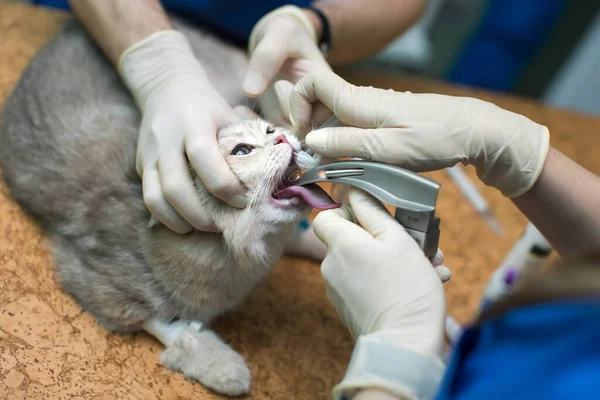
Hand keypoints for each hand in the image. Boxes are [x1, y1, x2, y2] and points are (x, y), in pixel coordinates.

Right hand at [119, 30, 245, 232]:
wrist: (165, 86)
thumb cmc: (208, 107)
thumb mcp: (230, 116)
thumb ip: (247, 144)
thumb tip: (274, 179)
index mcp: (194, 122)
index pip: (204, 157)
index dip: (224, 185)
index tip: (242, 201)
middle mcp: (167, 138)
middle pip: (175, 187)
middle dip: (199, 215)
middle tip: (220, 226)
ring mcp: (149, 153)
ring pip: (155, 198)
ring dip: (179, 221)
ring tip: (201, 228)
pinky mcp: (140, 165)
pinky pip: (148, 198)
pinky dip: (166, 216)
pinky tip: (184, 222)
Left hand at [243, 5, 330, 127]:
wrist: (279, 39)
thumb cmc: (287, 33)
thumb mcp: (280, 34)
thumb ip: (268, 58)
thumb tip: (251, 91)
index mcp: (329, 90)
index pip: (322, 116)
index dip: (303, 114)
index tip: (281, 90)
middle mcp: (317, 110)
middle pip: (304, 136)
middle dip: (279, 129)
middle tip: (255, 108)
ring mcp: (299, 120)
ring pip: (285, 141)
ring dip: (261, 131)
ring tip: (241, 110)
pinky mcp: (281, 123)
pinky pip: (270, 137)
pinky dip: (253, 129)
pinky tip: (240, 111)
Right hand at [289, 69, 549, 197]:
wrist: (470, 130)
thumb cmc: (432, 138)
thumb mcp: (387, 149)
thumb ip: (346, 143)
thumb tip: (310, 139)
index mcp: (358, 102)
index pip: (311, 84)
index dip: (297, 105)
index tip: (302, 136)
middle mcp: (360, 100)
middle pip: (316, 103)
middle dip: (306, 128)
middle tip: (310, 160)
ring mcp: (370, 109)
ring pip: (331, 117)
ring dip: (323, 139)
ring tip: (327, 167)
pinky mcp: (380, 120)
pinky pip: (348, 126)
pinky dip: (340, 143)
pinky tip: (348, 163)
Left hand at [314, 188, 445, 398]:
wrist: (404, 346)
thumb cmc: (405, 289)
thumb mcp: (397, 239)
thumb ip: (373, 211)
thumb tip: (355, 190)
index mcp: (339, 245)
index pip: (327, 215)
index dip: (349, 211)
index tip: (376, 216)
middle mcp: (331, 266)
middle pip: (351, 238)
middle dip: (386, 236)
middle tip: (421, 242)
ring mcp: (338, 290)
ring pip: (365, 261)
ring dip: (396, 258)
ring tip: (432, 265)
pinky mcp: (349, 308)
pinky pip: (367, 282)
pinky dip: (390, 279)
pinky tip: (424, 282)